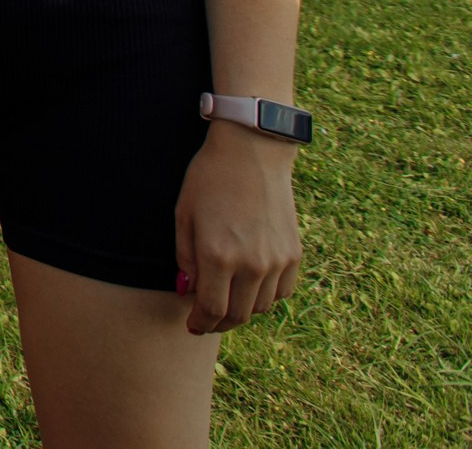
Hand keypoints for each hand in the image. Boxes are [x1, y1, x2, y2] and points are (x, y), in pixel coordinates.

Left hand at [174, 123, 300, 333]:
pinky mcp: (295, 254)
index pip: (211, 310)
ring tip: (227, 298)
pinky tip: (251, 285)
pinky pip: (282, 292)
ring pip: (262, 307)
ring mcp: (277, 261)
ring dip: (243, 310)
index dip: (200, 323)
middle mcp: (251, 264)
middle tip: (206, 319)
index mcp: (218, 256)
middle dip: (218, 323)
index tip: (193, 325)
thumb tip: (189, 292)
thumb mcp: (184, 216)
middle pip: (238, 316)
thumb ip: (185, 260)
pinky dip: (266, 296)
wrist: (252, 152)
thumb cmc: (209, 179)